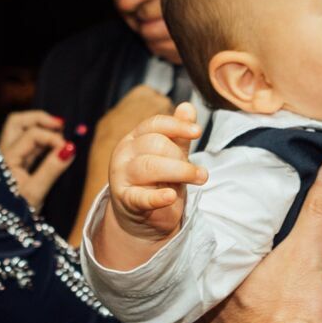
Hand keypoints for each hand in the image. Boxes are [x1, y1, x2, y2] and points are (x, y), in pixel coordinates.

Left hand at [0, 110, 75, 212]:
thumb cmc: (14, 215)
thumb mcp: (36, 193)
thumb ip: (52, 169)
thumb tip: (71, 148)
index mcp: (5, 158)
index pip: (32, 134)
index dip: (53, 137)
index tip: (70, 149)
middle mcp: (1, 154)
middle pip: (17, 121)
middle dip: (40, 119)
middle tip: (61, 125)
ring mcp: (5, 159)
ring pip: (19, 131)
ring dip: (39, 128)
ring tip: (58, 133)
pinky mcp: (11, 167)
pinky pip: (24, 145)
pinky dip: (39, 141)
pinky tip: (52, 147)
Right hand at [107, 103, 206, 241]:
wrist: (141, 216)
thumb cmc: (157, 181)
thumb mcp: (170, 155)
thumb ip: (178, 134)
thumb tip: (188, 107)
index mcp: (135, 138)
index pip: (154, 124)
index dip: (177, 125)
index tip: (198, 131)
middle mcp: (124, 154)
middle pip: (154, 144)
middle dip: (181, 156)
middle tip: (200, 172)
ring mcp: (122, 177)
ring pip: (149, 167)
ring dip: (180, 171)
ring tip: (199, 178)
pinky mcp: (125, 201)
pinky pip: (140, 197)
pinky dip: (156, 197)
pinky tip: (170, 196)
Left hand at [199, 160, 321, 322]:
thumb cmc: (292, 316)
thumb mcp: (308, 255)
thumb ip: (319, 211)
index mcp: (216, 270)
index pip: (212, 239)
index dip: (222, 228)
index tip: (233, 217)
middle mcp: (205, 301)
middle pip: (214, 271)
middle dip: (227, 262)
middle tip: (247, 249)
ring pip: (215, 302)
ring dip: (230, 294)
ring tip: (249, 281)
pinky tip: (252, 317)